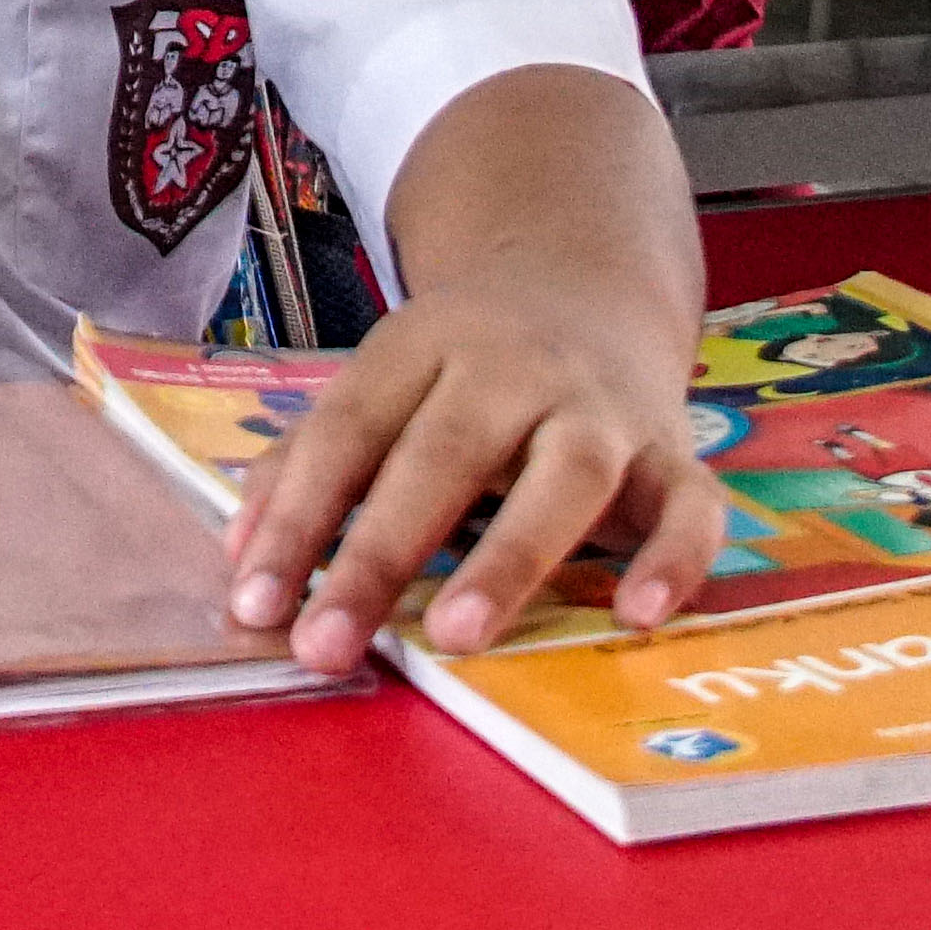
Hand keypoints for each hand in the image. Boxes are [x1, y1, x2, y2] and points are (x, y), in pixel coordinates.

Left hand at [224, 72, 721, 673]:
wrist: (586, 284)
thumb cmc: (463, 370)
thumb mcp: (383, 386)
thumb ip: (312, 463)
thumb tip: (241, 556)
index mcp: (422, 347)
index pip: (349, 429)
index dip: (297, 516)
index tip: (253, 607)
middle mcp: (513, 368)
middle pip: (443, 455)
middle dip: (379, 554)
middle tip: (327, 644)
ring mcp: (600, 408)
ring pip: (565, 476)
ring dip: (507, 557)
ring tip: (454, 636)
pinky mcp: (674, 452)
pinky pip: (689, 504)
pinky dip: (673, 558)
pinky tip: (637, 614)